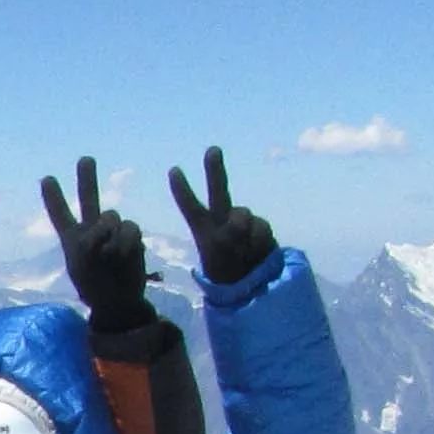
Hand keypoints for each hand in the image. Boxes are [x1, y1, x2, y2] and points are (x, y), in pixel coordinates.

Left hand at [38, 155, 154, 332]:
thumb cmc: (93, 285)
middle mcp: (91, 229)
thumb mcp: (80, 262)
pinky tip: (122, 256)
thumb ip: (89, 238)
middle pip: (89, 198)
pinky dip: (125, 241)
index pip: (60, 213)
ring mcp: (112, 231)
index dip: (54, 197)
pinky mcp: (131, 235)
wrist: (118, 299)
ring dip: (109, 234)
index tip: (47, 179)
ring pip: (111, 215)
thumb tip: (107, 225)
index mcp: (72, 237)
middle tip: (86, 159)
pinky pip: (129, 227)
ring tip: (108, 256)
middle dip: (88, 178)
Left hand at [167, 146, 280, 288]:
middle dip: (215, 170)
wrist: (251, 283)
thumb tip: (241, 219)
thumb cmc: (226, 273)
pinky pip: (261, 229)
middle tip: (212, 150)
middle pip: (219, 191)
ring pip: (244, 216)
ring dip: (243, 237)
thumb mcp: (219, 259)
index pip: (190, 207)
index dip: (183, 190)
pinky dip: (258, 243)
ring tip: (241, 255)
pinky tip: (254, 253)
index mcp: (204, 228)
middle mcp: (222, 218)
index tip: (173, 170)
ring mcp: (242, 221)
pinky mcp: (260, 226)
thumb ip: (227, 236)